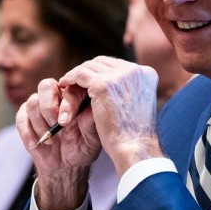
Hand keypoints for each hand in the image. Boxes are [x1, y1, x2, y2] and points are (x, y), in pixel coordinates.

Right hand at [16, 78, 101, 209]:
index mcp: (75, 96)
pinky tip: (37, 144)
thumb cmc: (82, 149)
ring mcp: (38, 105)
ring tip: (51, 141)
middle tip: (56, 126)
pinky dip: (28, 133)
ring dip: (40, 124)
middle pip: (45, 85)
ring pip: (32, 102)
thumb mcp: (92, 139)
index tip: (66, 123)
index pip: (69, 86)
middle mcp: (56, 96)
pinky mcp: (25, 117)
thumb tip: (92, 106)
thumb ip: (91, 122)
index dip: (67, 103)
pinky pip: (21, 118)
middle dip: (49, 107)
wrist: (65, 167)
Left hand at [57, 56, 162, 174]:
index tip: (89, 80)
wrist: (134, 147)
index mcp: (146, 73)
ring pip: (90, 67)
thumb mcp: (138, 104)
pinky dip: (70, 78)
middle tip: (75, 81)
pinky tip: (63, 85)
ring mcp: (120, 75)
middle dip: (88, 71)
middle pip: (103, 62)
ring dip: (77, 76)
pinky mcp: (103, 84)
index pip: (118, 65)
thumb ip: (130, 90)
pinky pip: (80, 74)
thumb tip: (116, 85)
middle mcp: (135, 70)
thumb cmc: (135, 134)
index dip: (101, 72)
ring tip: (67, 84)